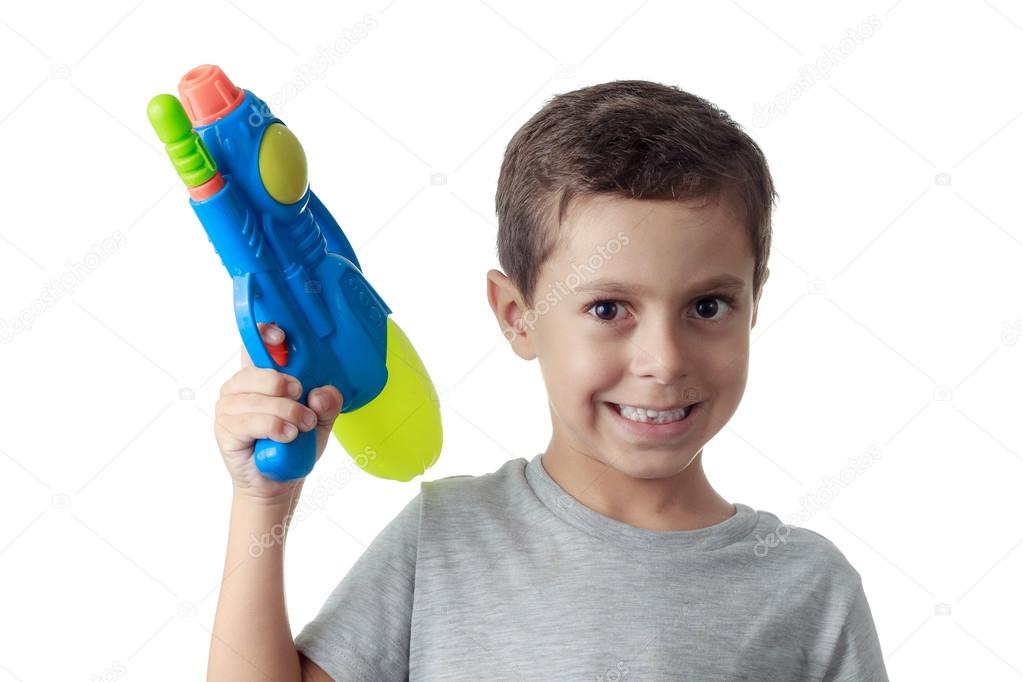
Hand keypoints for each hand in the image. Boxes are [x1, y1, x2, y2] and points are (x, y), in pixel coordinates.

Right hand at [213, 323, 343, 501]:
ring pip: (259, 399)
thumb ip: (327, 403)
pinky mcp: (225, 429)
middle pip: (260, 372)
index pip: (255, 343)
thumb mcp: (320, 420)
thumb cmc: (294, 444)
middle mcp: (239, 387)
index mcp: (260, 375)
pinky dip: (275, 427)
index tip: (281, 337)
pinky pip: (252, 421)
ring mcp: (228, 407)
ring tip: (301, 427)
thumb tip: (320, 393)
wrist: (278, 482)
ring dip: (288, 413)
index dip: (266, 334)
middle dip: (288, 387)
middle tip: (306, 407)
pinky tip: (288, 435)